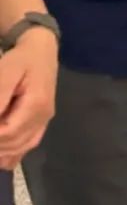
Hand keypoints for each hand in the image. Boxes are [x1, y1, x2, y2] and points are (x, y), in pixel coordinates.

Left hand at [0, 27, 57, 169]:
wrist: (42, 51)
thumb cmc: (22, 59)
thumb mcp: (6, 72)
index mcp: (36, 105)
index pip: (7, 133)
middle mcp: (43, 116)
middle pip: (13, 143)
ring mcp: (44, 120)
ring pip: (21, 147)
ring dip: (1, 150)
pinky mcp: (42, 121)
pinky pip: (28, 144)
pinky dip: (13, 153)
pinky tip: (1, 153)